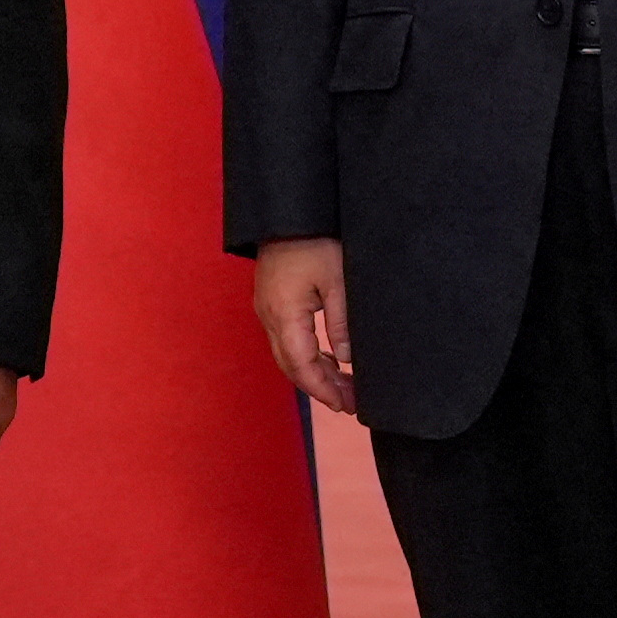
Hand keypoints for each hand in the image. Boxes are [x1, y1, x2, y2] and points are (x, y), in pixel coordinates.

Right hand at [252, 239, 357, 416]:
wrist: (288, 212)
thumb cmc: (315, 240)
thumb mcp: (338, 280)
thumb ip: (341, 322)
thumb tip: (347, 359)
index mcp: (283, 313)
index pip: (301, 365)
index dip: (322, 389)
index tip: (343, 405)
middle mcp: (269, 316)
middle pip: (291, 365)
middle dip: (320, 387)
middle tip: (349, 403)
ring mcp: (267, 309)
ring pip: (287, 354)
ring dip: (314, 372)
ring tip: (344, 387)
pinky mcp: (272, 301)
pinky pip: (286, 339)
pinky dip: (306, 355)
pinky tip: (328, 361)